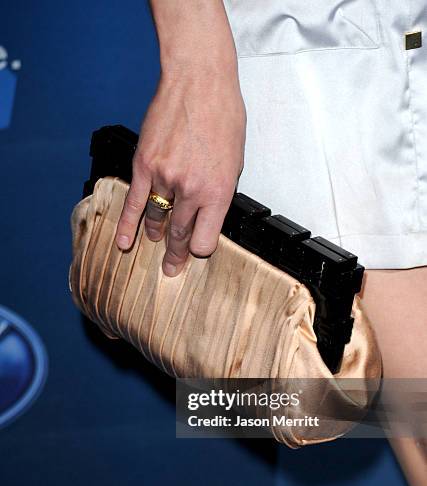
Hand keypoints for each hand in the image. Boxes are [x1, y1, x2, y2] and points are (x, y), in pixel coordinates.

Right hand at [115, 65, 245, 276]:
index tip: (196, 251)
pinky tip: (124, 242)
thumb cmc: (223, 114)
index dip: (200, 250)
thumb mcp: (236, 160)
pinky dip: (128, 225)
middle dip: (176, 256)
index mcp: (219, 192)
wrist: (199, 80)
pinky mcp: (144, 166)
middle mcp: (191, 190)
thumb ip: (219, 192)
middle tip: (172, 270)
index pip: (205, 240)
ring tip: (155, 242)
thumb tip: (206, 214)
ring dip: (155, 235)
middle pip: (180, 235)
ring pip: (157, 219)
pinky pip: (134, 203)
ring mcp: (165, 179)